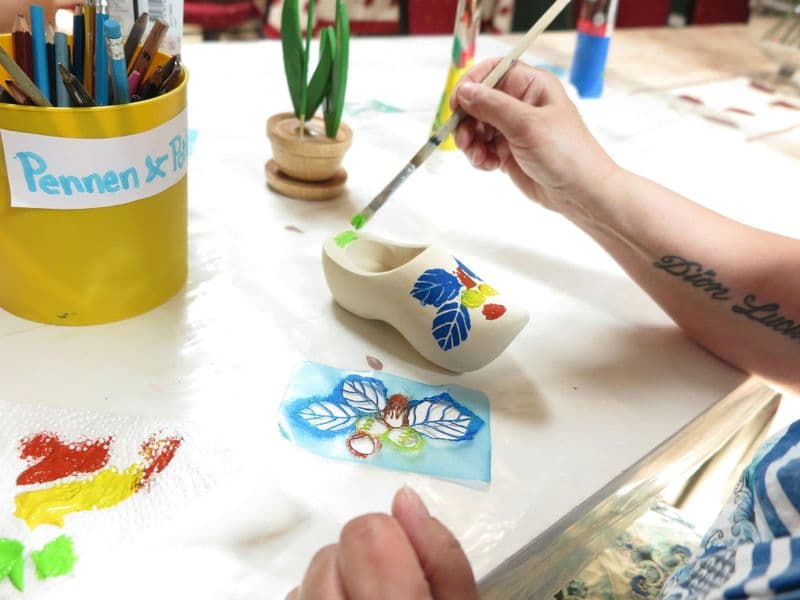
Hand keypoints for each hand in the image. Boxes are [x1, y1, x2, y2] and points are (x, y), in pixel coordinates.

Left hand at [287, 487, 477, 599]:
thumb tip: (406, 498)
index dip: (390, 538)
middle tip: (392, 583)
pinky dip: (320, 598)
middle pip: (331, 553)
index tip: (406, 557)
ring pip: (310, 573)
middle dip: (365, 560)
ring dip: (341, 581)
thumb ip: (442, 556)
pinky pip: (294, 594)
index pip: (366, 536)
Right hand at [451, 59, 620, 218]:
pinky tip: (488, 165)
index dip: (471, 83)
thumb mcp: (526, 124)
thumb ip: (492, 105)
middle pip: (479, 101)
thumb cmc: (564, 152)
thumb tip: (464, 90)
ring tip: (478, 157)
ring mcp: (514, 128)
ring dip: (471, 141)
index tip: (456, 103)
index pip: (493, 72)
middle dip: (467, 120)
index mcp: (531, 86)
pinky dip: (479, 156)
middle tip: (464, 139)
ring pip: (477, 126)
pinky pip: (483, 147)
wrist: (580, 193)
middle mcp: (521, 103)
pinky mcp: (508, 151)